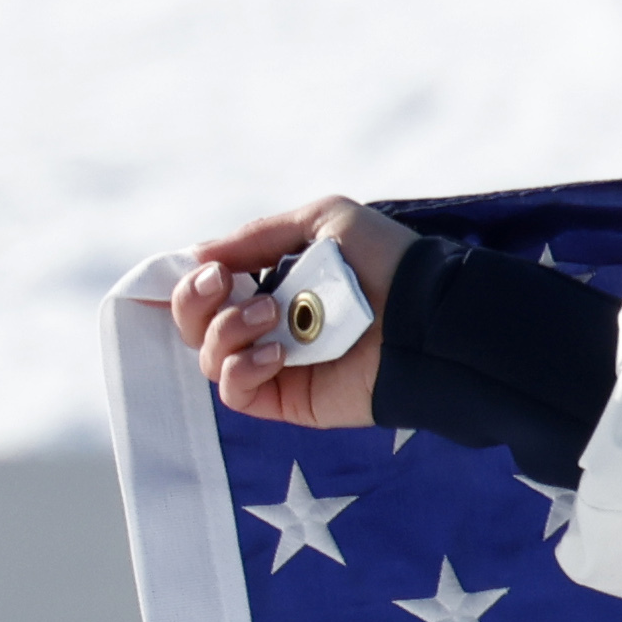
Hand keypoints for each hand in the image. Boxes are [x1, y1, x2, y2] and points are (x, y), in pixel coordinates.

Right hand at [169, 195, 422, 429]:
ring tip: (273, 316)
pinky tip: (274, 353)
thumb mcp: (325, 222)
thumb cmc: (389, 263)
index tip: (211, 269)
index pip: (206, 290)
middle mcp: (268, 325)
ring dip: (226, 330)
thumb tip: (197, 255)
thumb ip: (260, 235)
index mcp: (272, 284)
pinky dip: (241, 371)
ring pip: (209, 358)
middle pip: (193, 324)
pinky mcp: (291, 399)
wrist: (431, 314)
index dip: (191, 281)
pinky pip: (237, 394)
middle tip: (226, 284)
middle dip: (194, 302)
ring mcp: (278, 364)